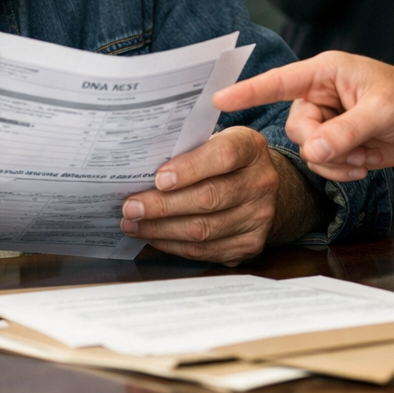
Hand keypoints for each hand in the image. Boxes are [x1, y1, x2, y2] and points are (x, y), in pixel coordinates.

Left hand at [119, 127, 281, 264]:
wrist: (259, 186)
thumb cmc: (226, 161)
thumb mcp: (215, 141)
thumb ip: (188, 150)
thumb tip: (141, 168)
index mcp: (252, 147)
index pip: (224, 155)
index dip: (190, 168)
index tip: (158, 178)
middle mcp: (261, 182)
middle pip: (209, 198)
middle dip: (163, 205)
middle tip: (132, 207)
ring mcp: (259, 217)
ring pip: (203, 230)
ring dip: (162, 229)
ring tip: (134, 224)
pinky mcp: (251, 245)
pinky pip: (205, 251)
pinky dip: (174, 245)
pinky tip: (155, 236)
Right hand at [214, 52, 393, 180]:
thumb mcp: (381, 112)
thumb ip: (345, 131)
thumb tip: (313, 150)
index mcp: (325, 72)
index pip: (279, 81)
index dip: (248, 91)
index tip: (219, 100)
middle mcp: (320, 95)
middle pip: (297, 127)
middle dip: (322, 145)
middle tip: (354, 150)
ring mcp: (327, 121)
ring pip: (308, 150)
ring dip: (335, 162)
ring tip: (365, 157)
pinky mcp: (336, 142)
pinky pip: (322, 163)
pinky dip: (342, 170)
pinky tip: (365, 164)